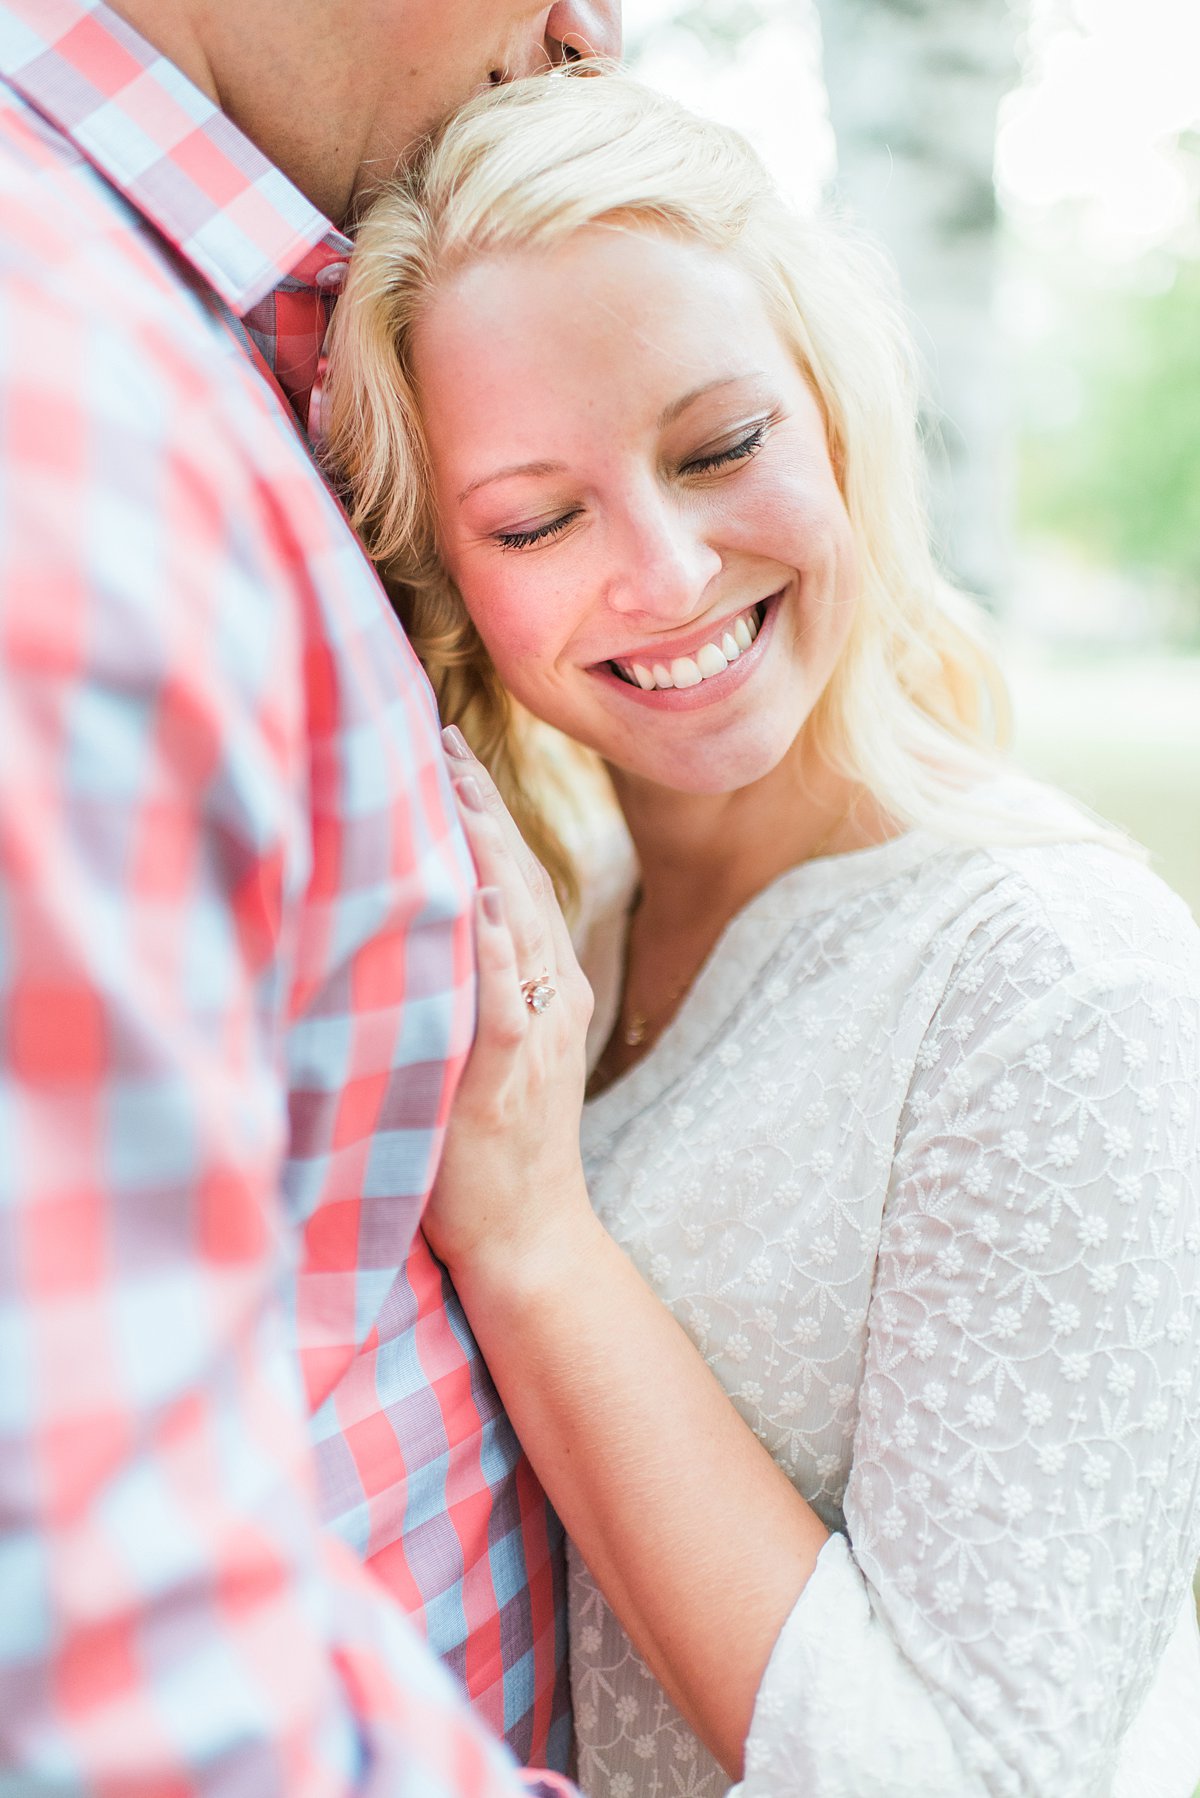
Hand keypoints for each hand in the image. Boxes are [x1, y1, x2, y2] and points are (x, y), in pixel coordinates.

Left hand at [426, 728, 595, 1276]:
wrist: (530, 1237)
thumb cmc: (497, 1152)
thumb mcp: (497, 1056)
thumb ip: (477, 990)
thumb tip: (432, 925)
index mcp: (552, 992)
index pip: (524, 882)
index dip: (491, 815)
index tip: (452, 753)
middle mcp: (554, 1000)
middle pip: (525, 882)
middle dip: (484, 807)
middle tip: (444, 739)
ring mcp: (538, 1036)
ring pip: (521, 923)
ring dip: (488, 851)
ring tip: (455, 785)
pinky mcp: (509, 1078)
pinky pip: (506, 1001)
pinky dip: (498, 947)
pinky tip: (484, 898)